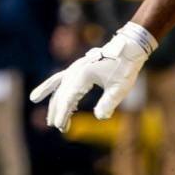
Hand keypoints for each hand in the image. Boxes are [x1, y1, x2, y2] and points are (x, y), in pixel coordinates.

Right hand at [29, 23, 154, 130]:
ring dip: (53, 101)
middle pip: (61, 94)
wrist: (128, 48)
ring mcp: (75, 68)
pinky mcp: (78, 68)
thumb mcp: (120, 88)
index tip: (59, 126)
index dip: (63, 113)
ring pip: (58, 86)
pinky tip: (46, 97)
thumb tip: (100, 117)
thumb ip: (109, 103)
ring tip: (48, 118)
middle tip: (57, 126)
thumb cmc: (125, 68)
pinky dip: (52, 88)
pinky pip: (60, 78)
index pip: (68, 98)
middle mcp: (75, 70)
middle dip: (57, 111)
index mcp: (83, 74)